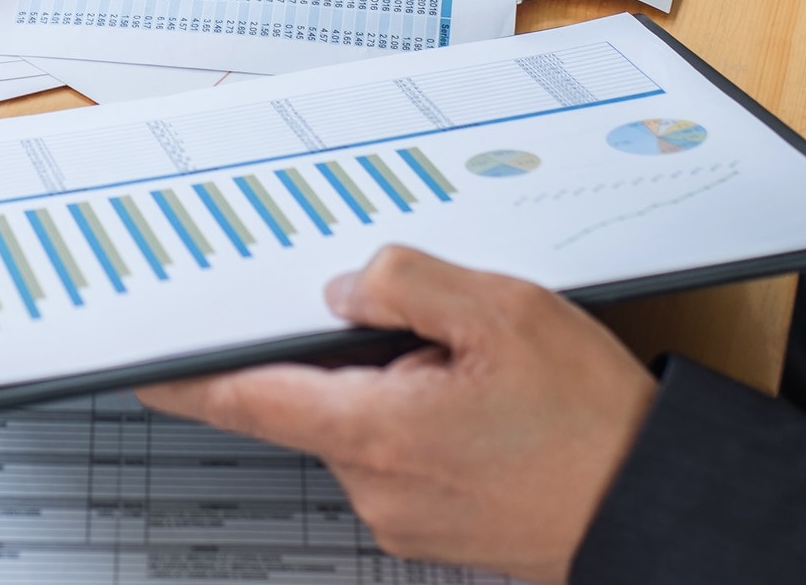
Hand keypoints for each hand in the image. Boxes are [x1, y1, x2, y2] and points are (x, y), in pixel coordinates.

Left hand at [137, 246, 656, 584]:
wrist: (658, 507)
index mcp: (375, 430)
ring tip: (484, 373)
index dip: (191, 380)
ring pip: (364, 423)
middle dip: (354, 353)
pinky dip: (425, 418)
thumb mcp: (502, 313)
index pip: (250, 400)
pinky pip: (401, 452)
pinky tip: (490, 404)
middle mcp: (375, 484)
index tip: (147, 367)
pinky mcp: (434, 523)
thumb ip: (405, 283)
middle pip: (317, 399)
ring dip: (398, 385)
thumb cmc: (592, 424)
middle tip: (436, 331)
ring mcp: (404, 513)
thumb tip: (343, 285)